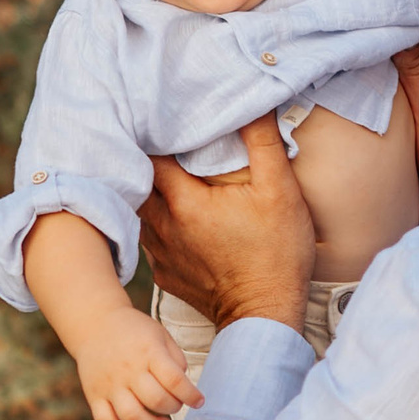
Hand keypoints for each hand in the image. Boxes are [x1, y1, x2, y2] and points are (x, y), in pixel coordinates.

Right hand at [78, 306, 204, 419]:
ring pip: (132, 416)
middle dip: (173, 408)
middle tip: (176, 405)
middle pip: (156, 400)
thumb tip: (184, 387)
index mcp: (148, 352)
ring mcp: (109, 385)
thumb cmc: (135, 332)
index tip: (199, 401)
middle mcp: (128, 370)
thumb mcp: (160, 335)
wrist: (95, 324)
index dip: (191, 395)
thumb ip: (176, 358)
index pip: (174, 380)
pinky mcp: (94, 396)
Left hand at [140, 113, 315, 330]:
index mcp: (184, 202)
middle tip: (159, 143)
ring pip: (142, 212)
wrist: (266, 316)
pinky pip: (152, 241)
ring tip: (164, 178)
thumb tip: (254, 103)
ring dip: (149, 194)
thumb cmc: (276, 255)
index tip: (162, 121)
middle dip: (145, 162)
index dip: (153, 136)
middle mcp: (162, 227)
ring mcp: (161, 255)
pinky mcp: (167, 275)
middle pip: (138, 183)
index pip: (150, 156)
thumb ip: (263, 143)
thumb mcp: (280, 192)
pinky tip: (177, 220)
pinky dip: (159, 225)